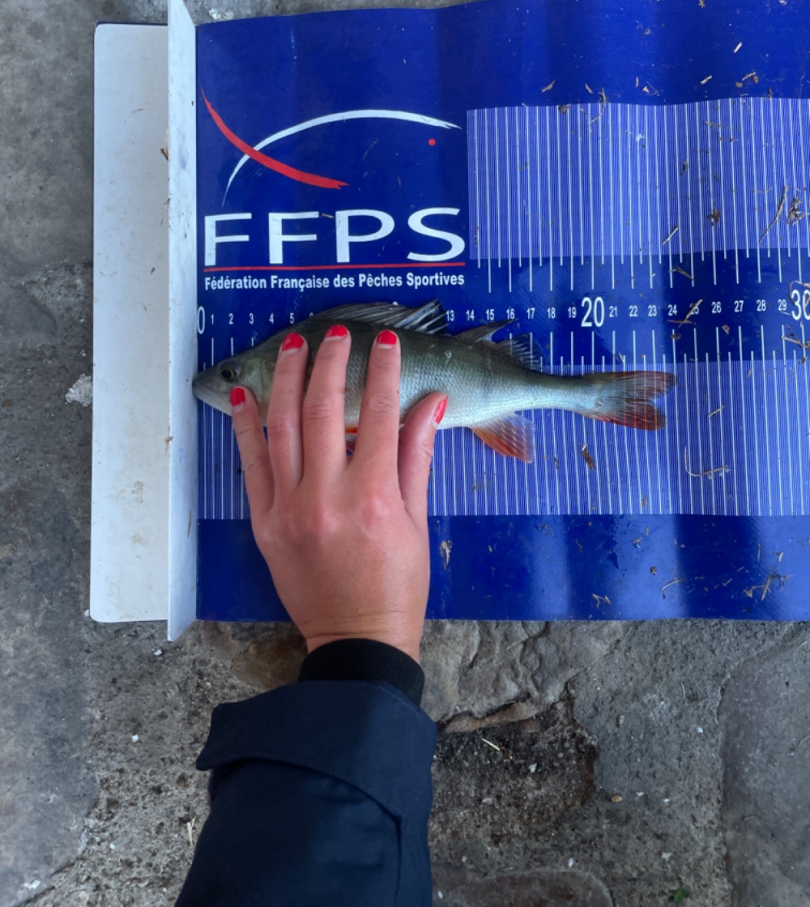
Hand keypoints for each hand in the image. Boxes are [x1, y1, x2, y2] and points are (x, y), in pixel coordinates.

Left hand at [229, 324, 446, 661]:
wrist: (355, 639)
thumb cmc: (398, 583)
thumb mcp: (417, 520)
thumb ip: (417, 456)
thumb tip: (430, 403)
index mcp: (373, 495)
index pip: (380, 414)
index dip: (384, 372)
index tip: (386, 343)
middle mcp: (327, 495)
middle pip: (325, 409)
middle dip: (332, 363)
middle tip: (338, 335)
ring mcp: (288, 508)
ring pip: (283, 427)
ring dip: (288, 380)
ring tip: (295, 346)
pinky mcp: (263, 522)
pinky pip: (251, 463)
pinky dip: (247, 425)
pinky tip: (249, 395)